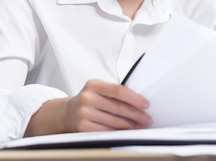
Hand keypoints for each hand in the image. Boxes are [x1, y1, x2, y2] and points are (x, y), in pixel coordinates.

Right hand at [25, 79, 151, 135]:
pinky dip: (119, 131)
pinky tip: (126, 130)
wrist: (68, 112)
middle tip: (147, 119)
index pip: (118, 90)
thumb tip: (138, 102)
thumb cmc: (89, 100)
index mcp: (94, 84)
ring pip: (114, 121)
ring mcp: (84, 113)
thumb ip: (114, 92)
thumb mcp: (99, 90)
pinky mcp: (83, 126)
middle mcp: (87, 97)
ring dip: (130, 125)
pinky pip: (106, 130)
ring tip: (140, 125)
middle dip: (136, 114)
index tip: (145, 104)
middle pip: (118, 107)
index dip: (134, 98)